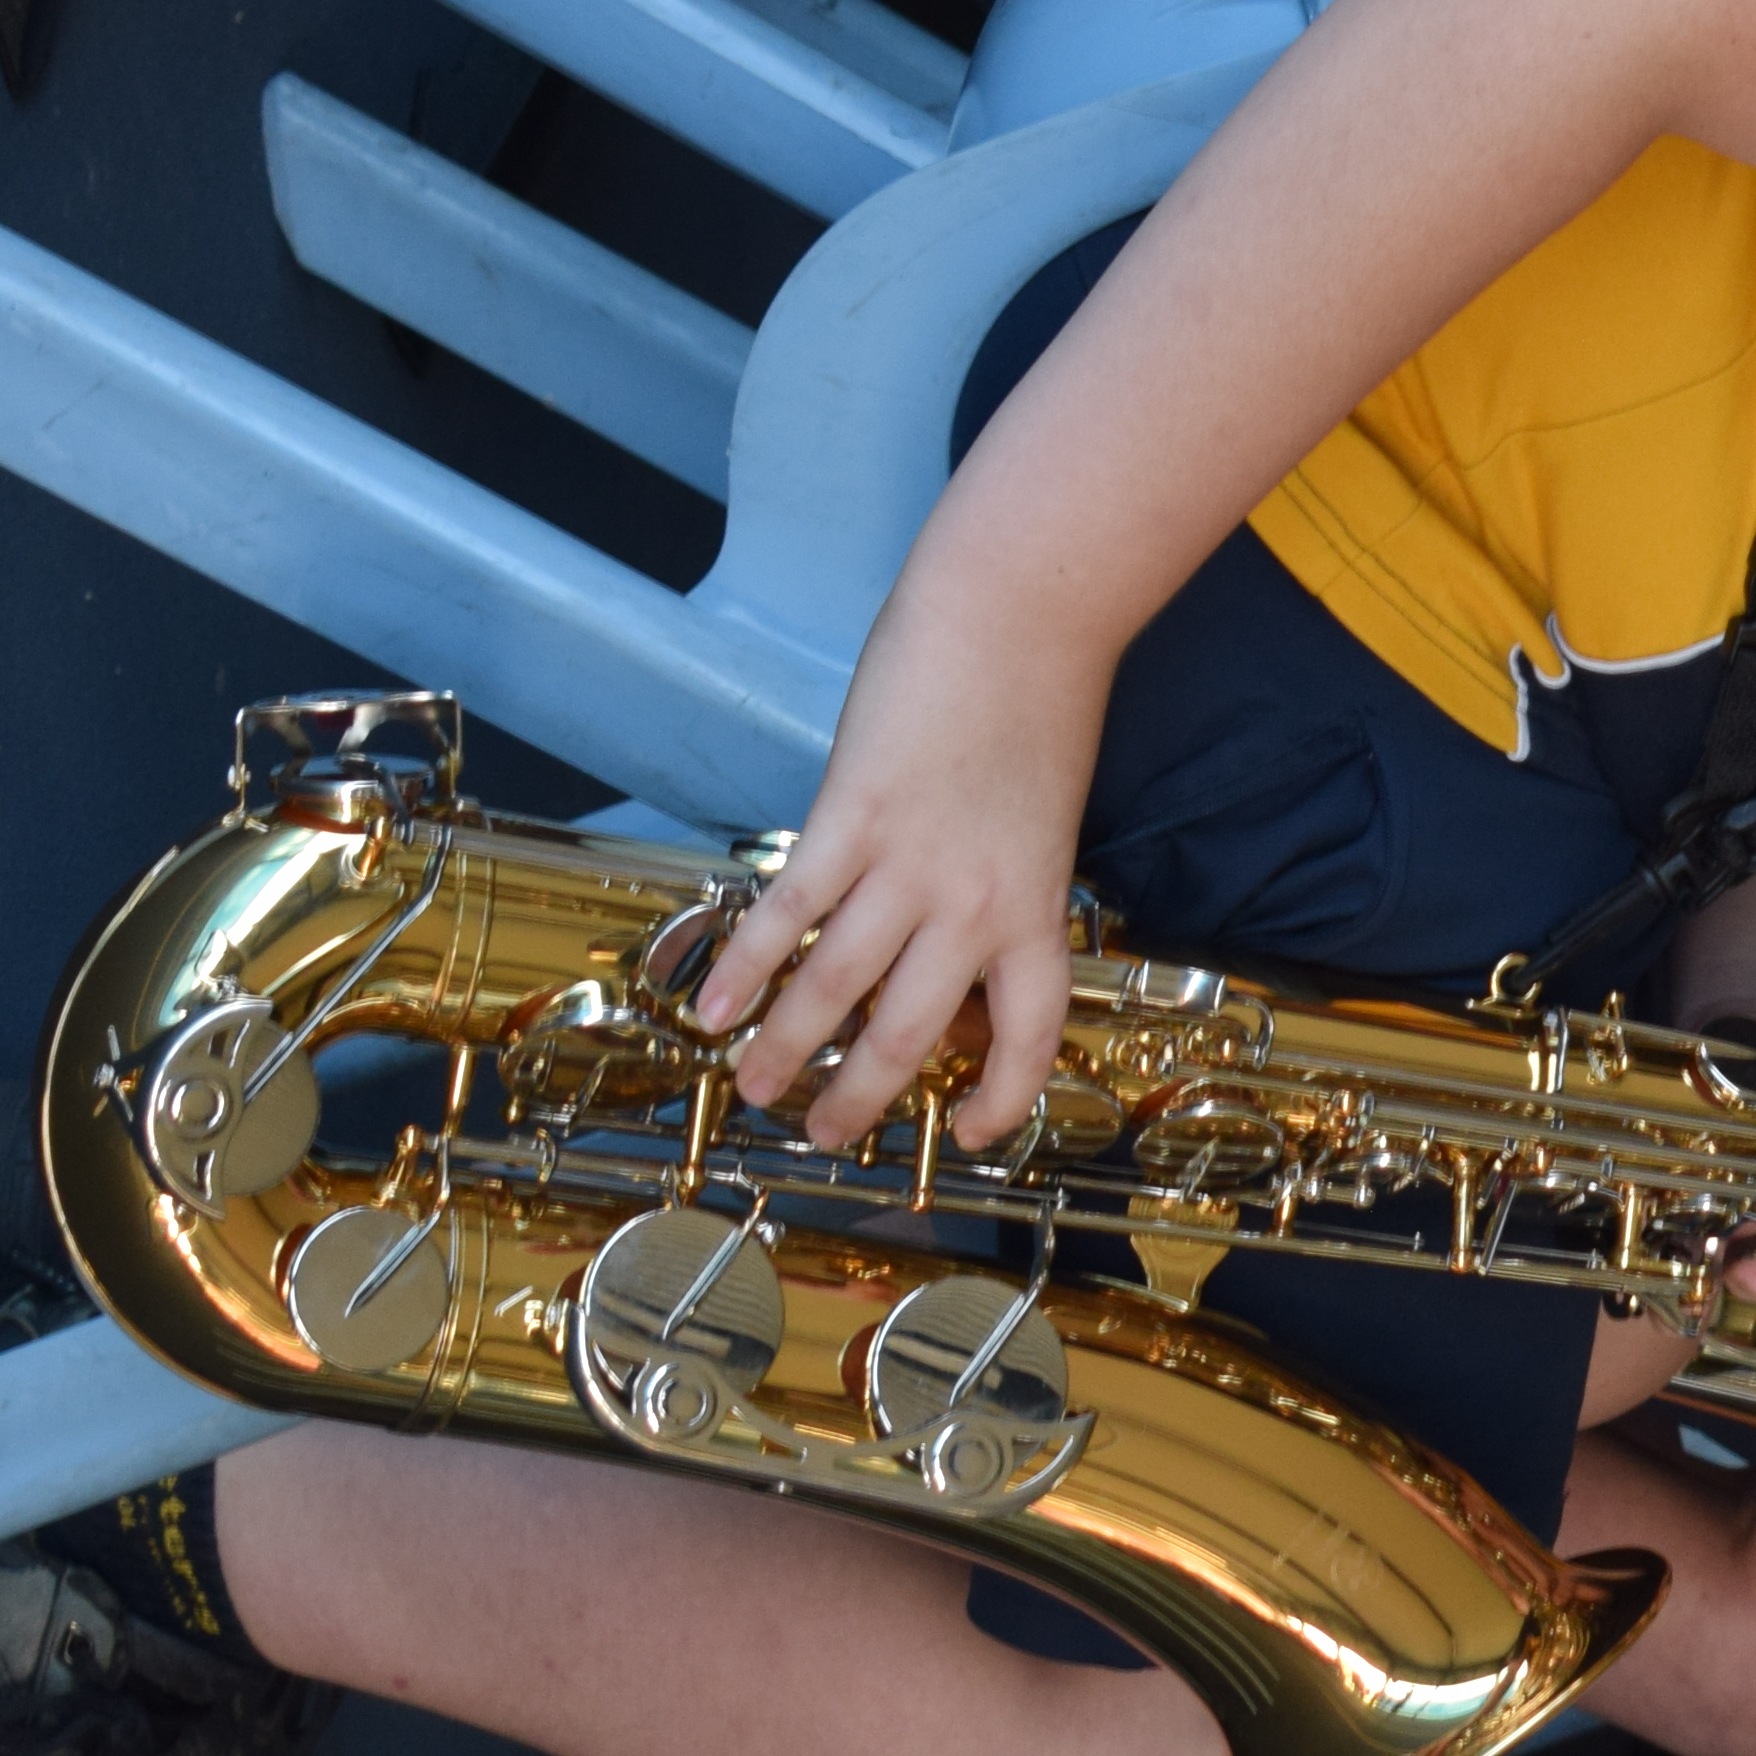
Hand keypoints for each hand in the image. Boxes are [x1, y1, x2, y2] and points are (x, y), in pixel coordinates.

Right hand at [689, 585, 1108, 1152]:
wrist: (1020, 620)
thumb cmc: (1039, 709)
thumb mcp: (1042, 826)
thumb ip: (1000, 892)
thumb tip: (948, 948)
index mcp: (1037, 912)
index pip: (1030, 1035)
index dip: (1007, 1097)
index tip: (980, 1136)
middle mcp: (976, 907)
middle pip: (911, 1034)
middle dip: (862, 1096)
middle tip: (823, 1135)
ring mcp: (910, 866)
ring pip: (838, 986)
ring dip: (789, 1046)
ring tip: (755, 1089)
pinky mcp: (850, 818)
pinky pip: (789, 911)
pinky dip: (746, 966)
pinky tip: (714, 1008)